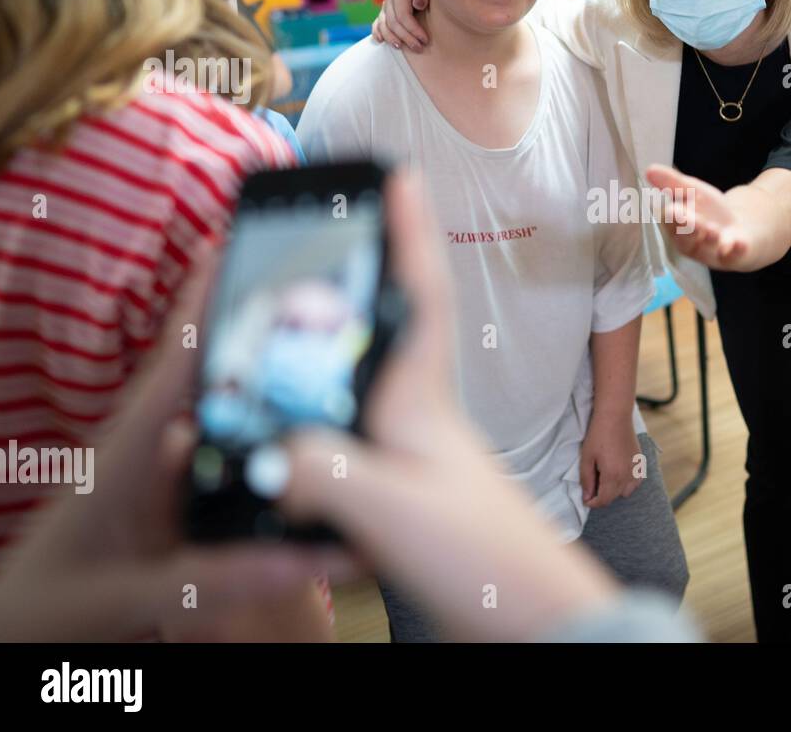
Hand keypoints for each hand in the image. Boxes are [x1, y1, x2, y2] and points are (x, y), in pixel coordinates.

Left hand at [0, 248, 336, 641]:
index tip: (239, 240)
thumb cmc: (41, 608)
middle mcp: (147, 452)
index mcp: (128, 454)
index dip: (206, 297)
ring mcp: (159, 475)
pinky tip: (292, 424)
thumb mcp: (120, 595)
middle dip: (251, 319)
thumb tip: (306, 558)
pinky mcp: (170, 503)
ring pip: (218, 409)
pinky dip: (256, 425)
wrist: (7, 636)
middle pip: (209, 369)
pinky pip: (222, 452)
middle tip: (309, 278)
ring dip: (258, 370)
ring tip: (314, 334)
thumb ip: (207, 580)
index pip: (178, 358)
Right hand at [278, 172, 623, 641]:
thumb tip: (260, 448)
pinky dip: (331, 399)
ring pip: (373, 367)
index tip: (400, 174)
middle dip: (374, 264)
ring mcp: (415, 447)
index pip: (417, 295)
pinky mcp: (406, 484)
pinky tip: (317, 406)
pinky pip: (358, 422)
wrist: (529, 616)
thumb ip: (326, 473)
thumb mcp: (394, 509)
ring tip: (316, 295)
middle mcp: (418, 413)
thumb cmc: (481, 555)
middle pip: (391, 319)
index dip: (409, 233)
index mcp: (419, 400)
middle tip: (351, 218)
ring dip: (347, 327)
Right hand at [371, 0, 430, 51]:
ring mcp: (385, 7)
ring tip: (402, 48)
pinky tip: (381, 41)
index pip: (403, 15)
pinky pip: (377, 24)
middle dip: (406, 37)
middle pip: (393, 23)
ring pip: (384, 26)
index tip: (425, 40)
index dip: (413, 30)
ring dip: (392, 39)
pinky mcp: (383, 13)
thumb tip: (418, 4)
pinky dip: (377, 33)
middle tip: (418, 48)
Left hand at [580, 416, 642, 508]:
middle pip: (614, 497)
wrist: (615, 416)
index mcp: (612, 476)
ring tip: (606, 478)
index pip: (603, 500)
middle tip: (593, 484)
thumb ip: (587, 480)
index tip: (586, 498)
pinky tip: (619, 473)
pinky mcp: (640, 463)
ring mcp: (636, 470)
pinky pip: (636, 482)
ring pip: (626, 492)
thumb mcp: (587, 458)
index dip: (592, 502)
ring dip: (615, 490)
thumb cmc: (598, 435)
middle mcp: (627, 476)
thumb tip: (587, 497)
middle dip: (602, 496)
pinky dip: (627, 483)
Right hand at [645, 164, 749, 269]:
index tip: (673, 209)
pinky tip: (740, 243)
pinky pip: (733, 256)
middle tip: (690, 219)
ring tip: (713, 230)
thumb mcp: (692, 191)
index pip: (671, 222)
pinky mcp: (733, 256)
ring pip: (708, 248)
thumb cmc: (710, 212)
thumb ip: (672, 183)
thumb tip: (648, 169)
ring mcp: (712, 252)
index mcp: (676, 227)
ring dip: (710, 239)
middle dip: (689, 228)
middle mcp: (691, 244)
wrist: (742, 228)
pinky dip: (736, 250)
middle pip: (686, 238)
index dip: (672, 217)